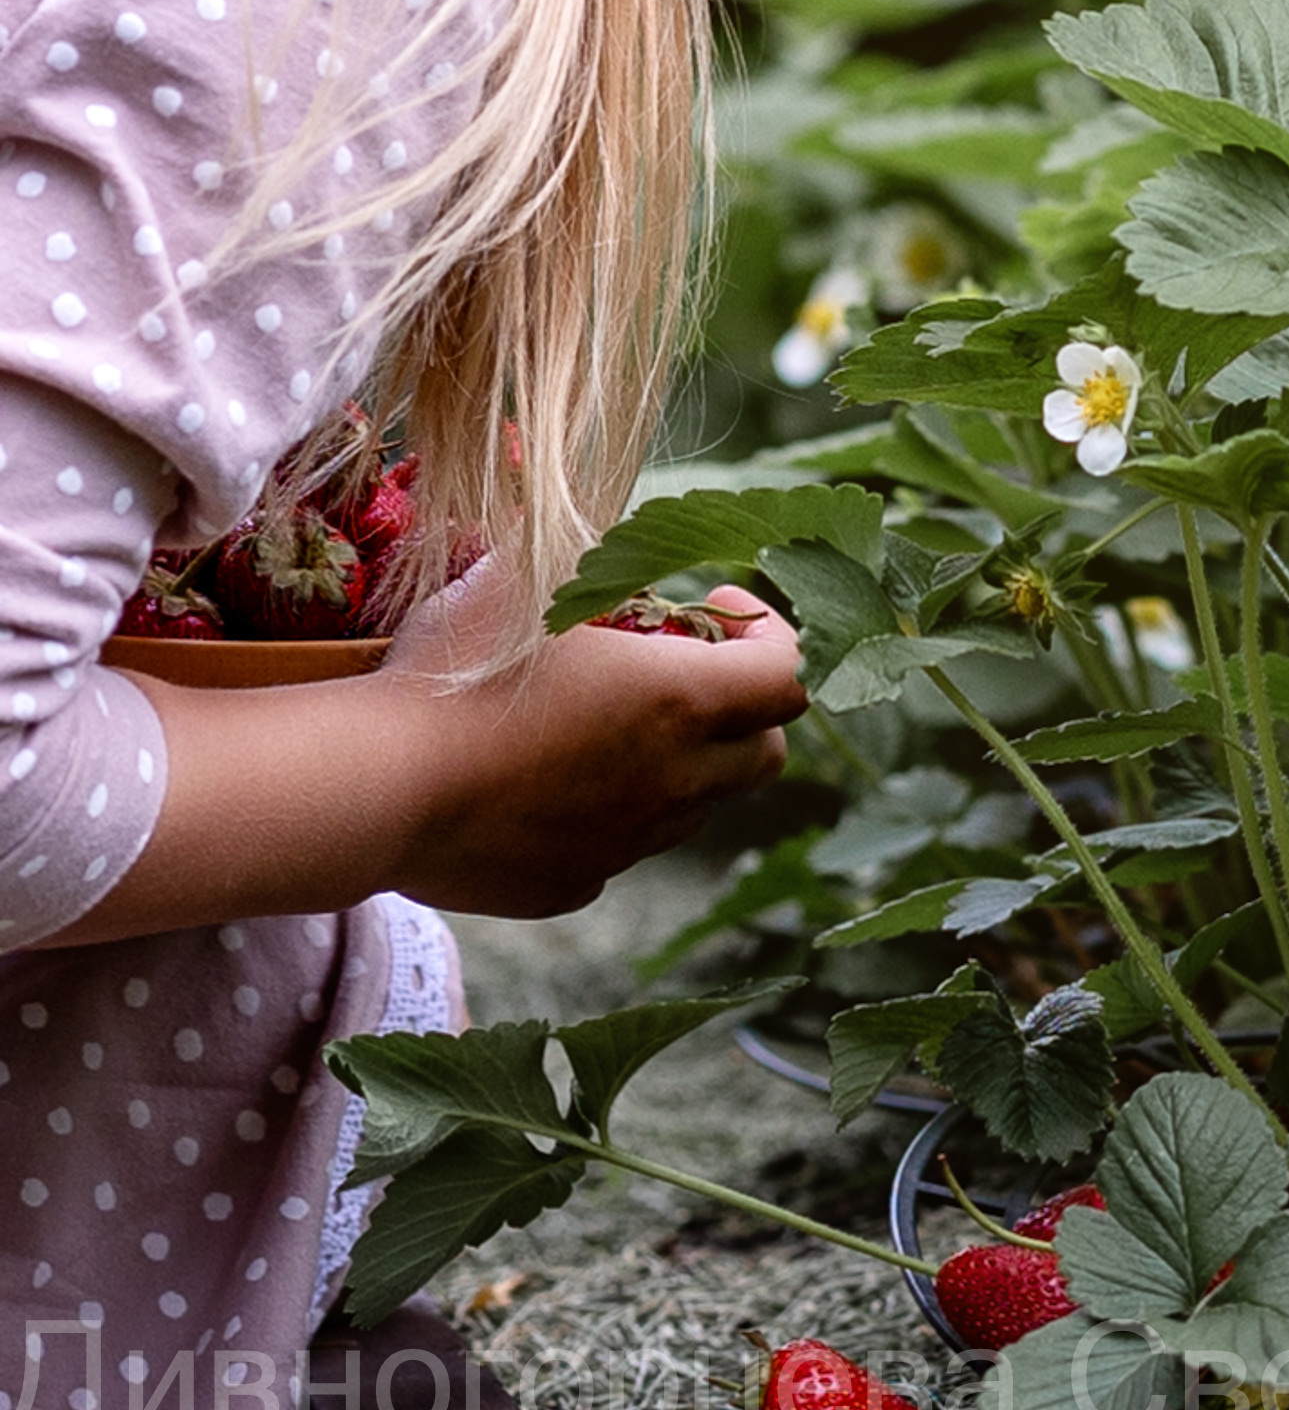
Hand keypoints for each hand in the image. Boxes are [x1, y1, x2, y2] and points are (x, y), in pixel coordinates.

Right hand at [378, 572, 806, 916]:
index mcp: (677, 700)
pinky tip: (549, 778)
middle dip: (743, 709)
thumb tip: (580, 526)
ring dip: (679, 761)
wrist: (378, 789)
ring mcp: (625, 842)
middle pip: (764, 754)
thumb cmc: (453, 673)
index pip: (789, 679)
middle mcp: (670, 781)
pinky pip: (621, 846)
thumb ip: (573, 557)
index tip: (719, 605)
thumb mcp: (518, 583)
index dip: (773, 638)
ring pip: (694, 806)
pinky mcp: (575, 884)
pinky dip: (612, 811)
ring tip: (610, 720)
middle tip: (684, 668)